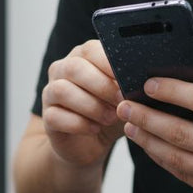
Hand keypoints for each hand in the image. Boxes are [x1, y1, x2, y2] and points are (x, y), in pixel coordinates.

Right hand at [41, 40, 125, 167]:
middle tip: (121, 101)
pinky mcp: (47, 116)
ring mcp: (51, 93)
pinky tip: (94, 128)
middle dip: (102, 85)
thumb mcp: (124, 97)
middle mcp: (62, 70)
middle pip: (74, 68)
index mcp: (82, 58)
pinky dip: (78, 123)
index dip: (109, 63)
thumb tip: (146, 80)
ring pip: (62, 91)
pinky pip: (55, 116)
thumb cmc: (109, 112)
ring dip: (91, 105)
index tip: (128, 79)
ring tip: (110, 117)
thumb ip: (130, 85)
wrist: (90, 143)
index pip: (90, 50)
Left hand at [117, 56, 192, 192]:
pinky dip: (163, 161)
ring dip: (148, 141)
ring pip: (176, 158)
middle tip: (126, 106)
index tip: (150, 84)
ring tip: (131, 126)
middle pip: (180, 132)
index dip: (171, 91)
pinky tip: (152, 147)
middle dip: (147, 117)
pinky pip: (184, 176)